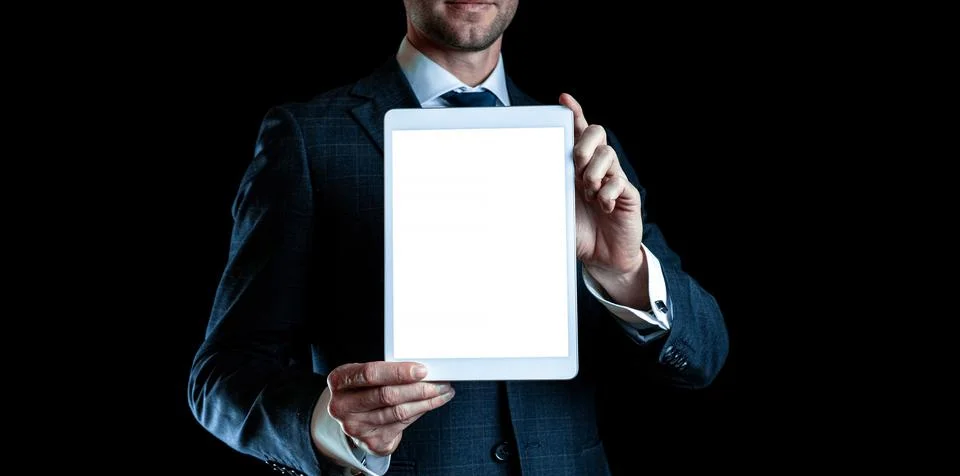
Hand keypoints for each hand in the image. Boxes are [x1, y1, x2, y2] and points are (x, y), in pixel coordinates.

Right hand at [322, 362, 454, 455]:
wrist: (352, 419)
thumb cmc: (362, 391)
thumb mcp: (363, 377)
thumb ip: (384, 372)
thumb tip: (420, 371)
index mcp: (339, 381)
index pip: (370, 374)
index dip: (398, 372)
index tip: (421, 370)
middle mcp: (342, 406)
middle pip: (387, 395)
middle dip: (418, 388)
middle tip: (439, 383)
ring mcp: (355, 427)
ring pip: (398, 412)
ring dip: (425, 401)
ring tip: (441, 392)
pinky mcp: (371, 441)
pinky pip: (402, 424)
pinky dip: (420, 412)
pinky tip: (431, 404)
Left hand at [560, 94, 649, 309]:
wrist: (602, 259)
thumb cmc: (578, 232)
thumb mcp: (556, 210)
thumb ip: (547, 191)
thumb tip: (520, 179)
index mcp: (578, 167)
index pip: (578, 133)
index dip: (574, 113)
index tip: (563, 99)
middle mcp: (597, 168)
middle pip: (597, 133)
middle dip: (584, 144)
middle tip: (576, 166)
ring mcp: (614, 179)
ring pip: (608, 154)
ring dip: (594, 173)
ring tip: (589, 194)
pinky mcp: (627, 195)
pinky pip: (619, 181)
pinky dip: (607, 193)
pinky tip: (603, 206)